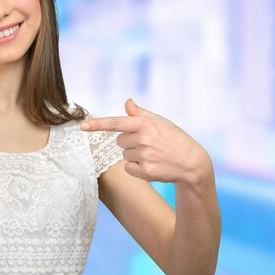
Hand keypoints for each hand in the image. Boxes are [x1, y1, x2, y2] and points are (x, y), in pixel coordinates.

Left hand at [80, 99, 212, 185]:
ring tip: (153, 154)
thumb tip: (127, 103)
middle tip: (148, 144)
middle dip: (129, 142)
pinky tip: (151, 165)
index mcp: (145, 124)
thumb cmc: (174, 139)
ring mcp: (145, 156)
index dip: (97, 124)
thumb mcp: (161, 122)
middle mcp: (143, 139)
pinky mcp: (146, 172)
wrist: (192, 163)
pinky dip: (136, 168)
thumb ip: (140, 114)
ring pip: (124, 155)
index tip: (82, 126)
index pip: (116, 122)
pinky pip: (128, 168)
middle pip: (119, 141)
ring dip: (134, 155)